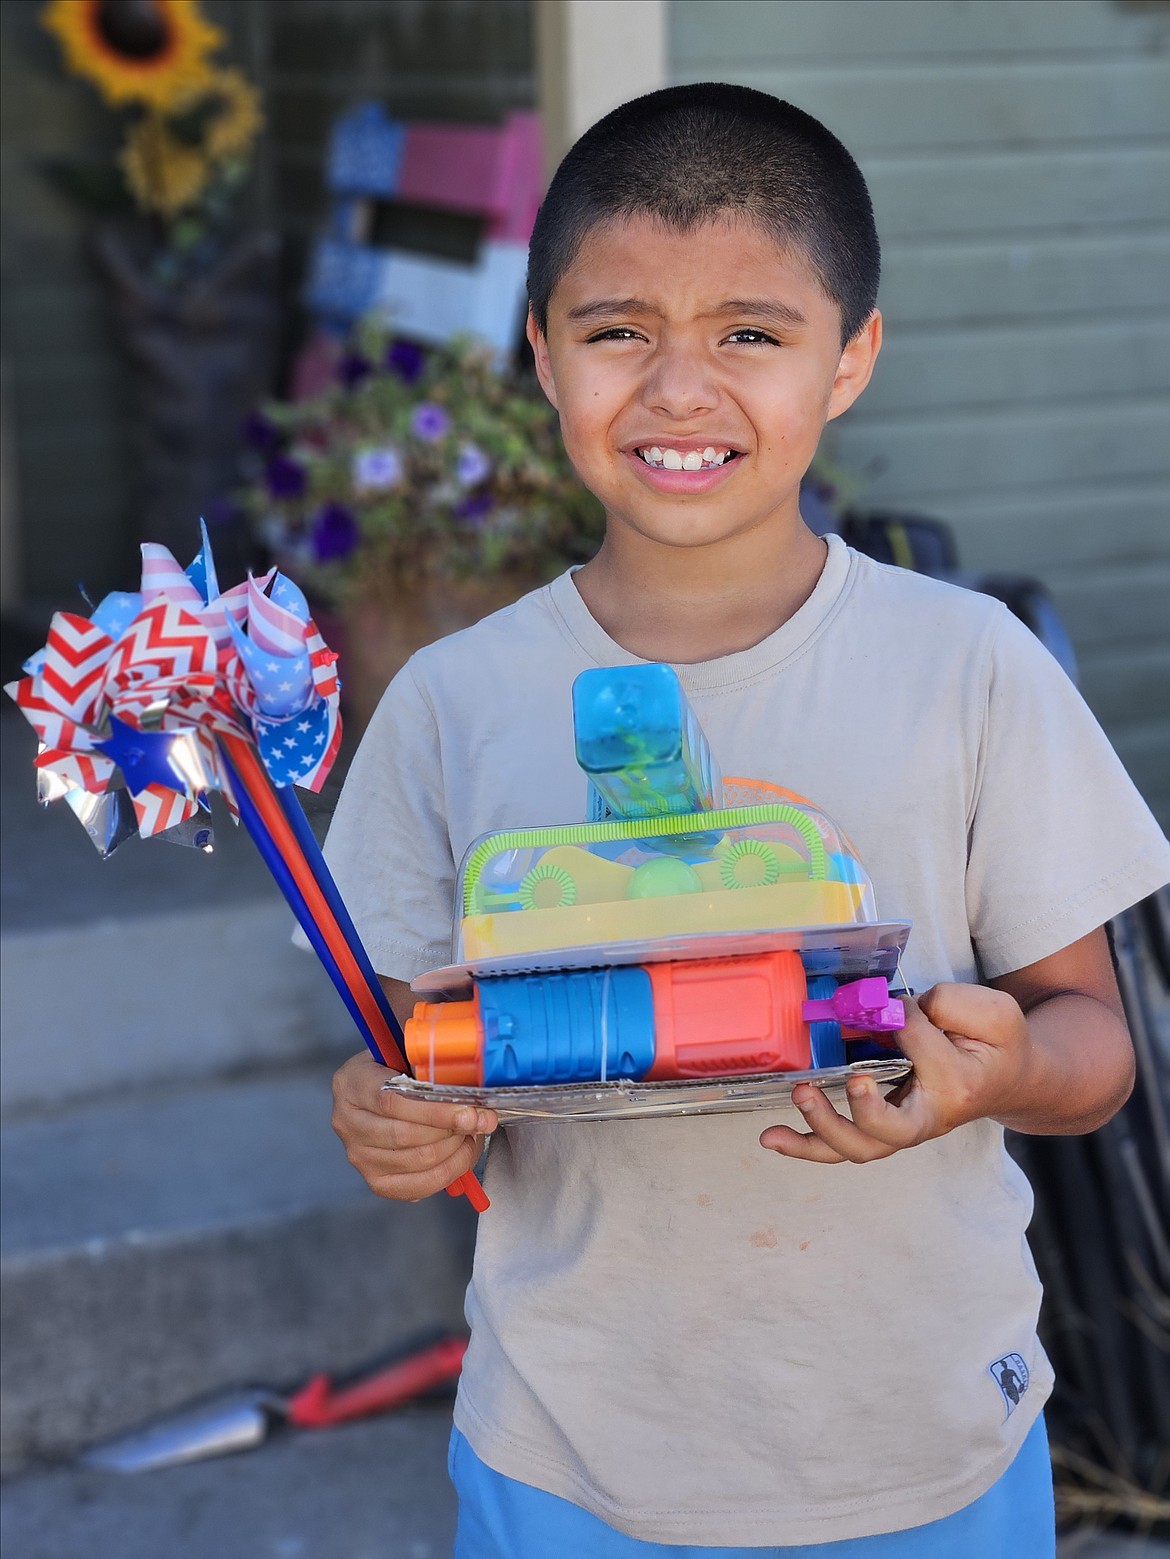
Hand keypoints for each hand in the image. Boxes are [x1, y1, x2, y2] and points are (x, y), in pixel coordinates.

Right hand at [331, 1051, 497, 1200]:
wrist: (378, 1091)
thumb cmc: (398, 1069)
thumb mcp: (406, 1053)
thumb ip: (431, 1065)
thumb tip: (473, 1087)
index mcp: (352, 1082)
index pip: (393, 1101)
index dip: (437, 1109)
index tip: (471, 1110)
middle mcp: (347, 1121)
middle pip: (406, 1135)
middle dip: (452, 1130)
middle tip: (479, 1120)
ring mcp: (358, 1155)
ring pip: (417, 1161)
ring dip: (455, 1150)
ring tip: (470, 1133)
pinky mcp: (375, 1180)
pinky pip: (418, 1186)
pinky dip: (448, 1172)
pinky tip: (460, 1154)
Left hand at [759, 982, 1030, 1164]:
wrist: (1007, 1079)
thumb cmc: (997, 1044)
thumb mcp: (995, 1012)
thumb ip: (953, 1004)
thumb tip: (895, 1010)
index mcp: (957, 1084)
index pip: (918, 1045)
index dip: (905, 1017)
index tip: (899, 1003)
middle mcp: (927, 1117)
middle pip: (888, 1132)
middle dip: (858, 1112)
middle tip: (842, 1081)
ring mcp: (900, 1128)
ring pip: (860, 1147)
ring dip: (821, 1129)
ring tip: (798, 1095)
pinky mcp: (878, 1127)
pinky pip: (840, 1147)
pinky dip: (804, 1145)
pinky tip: (772, 1137)